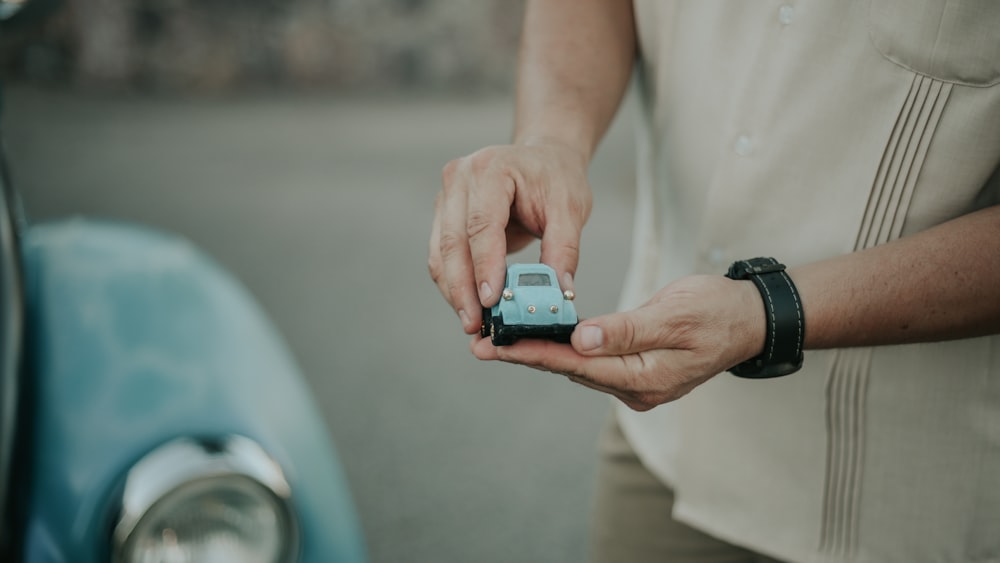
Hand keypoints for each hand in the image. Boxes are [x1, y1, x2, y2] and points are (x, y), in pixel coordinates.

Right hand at [429, 140, 592, 333]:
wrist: (542, 159)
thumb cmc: (556, 179)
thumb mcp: (570, 208)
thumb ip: (565, 249)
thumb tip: (559, 292)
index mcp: (491, 169)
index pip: (482, 224)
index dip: (484, 265)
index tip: (491, 301)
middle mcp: (460, 178)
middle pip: (454, 242)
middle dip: (462, 288)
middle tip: (475, 324)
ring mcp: (446, 196)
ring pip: (441, 254)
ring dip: (454, 291)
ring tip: (473, 323)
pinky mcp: (443, 215)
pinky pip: (442, 256)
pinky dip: (454, 283)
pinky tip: (469, 306)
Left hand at [471, 275, 766, 410]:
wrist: (749, 320)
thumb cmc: (717, 311)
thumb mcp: (674, 314)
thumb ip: (626, 330)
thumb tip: (580, 341)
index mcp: (645, 377)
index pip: (577, 365)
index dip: (534, 354)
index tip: (496, 347)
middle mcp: (637, 388)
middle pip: (571, 369)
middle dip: (526, 354)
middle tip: (481, 343)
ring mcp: (637, 384)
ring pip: (579, 367)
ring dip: (542, 352)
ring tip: (500, 338)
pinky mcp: (636, 372)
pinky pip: (593, 362)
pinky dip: (566, 349)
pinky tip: (542, 337)